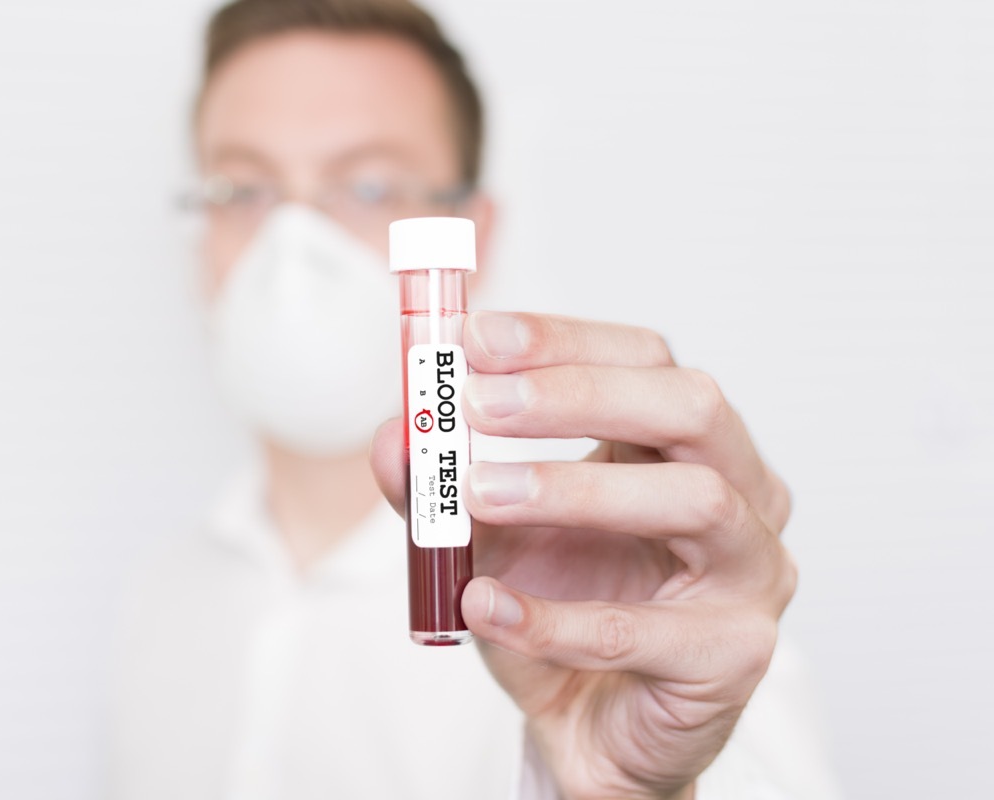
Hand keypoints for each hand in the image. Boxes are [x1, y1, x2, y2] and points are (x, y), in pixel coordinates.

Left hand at [370, 311, 796, 799]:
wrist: (590, 726)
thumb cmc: (560, 608)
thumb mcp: (488, 534)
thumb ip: (438, 487)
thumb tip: (393, 437)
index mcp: (682, 443)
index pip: (645, 358)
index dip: (563, 339)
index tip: (474, 338)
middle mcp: (740, 490)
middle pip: (690, 405)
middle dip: (579, 394)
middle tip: (480, 403)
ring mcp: (750, 570)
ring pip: (694, 499)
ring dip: (573, 489)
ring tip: (477, 496)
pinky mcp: (734, 653)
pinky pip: (641, 629)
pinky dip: (552, 615)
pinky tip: (482, 604)